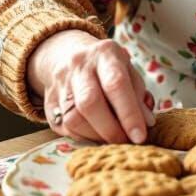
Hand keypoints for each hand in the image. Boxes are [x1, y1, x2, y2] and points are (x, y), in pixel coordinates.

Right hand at [28, 30, 153, 143]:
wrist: (70, 54)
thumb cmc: (109, 68)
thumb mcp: (128, 72)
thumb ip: (138, 96)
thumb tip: (146, 124)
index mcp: (105, 53)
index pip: (116, 84)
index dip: (129, 113)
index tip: (140, 136)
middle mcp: (79, 65)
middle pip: (89, 102)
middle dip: (110, 129)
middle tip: (125, 142)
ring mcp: (60, 82)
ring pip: (73, 118)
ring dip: (96, 136)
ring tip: (112, 140)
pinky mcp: (48, 101)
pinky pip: (63, 127)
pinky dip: (83, 137)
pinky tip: (96, 135)